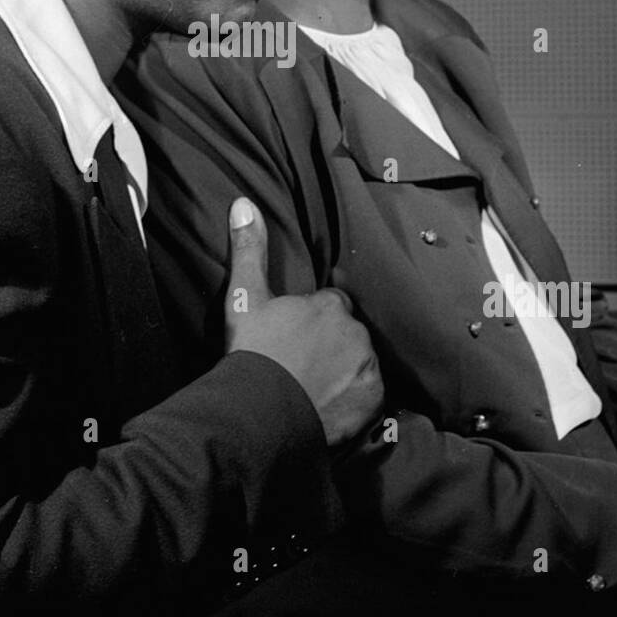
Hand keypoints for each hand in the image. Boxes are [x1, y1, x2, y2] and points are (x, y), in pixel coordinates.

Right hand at [224, 196, 383, 445]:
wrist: (260, 413)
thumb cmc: (252, 353)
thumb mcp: (244, 298)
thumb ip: (249, 249)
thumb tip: (244, 203)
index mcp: (330, 306)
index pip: (330, 305)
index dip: (312, 320)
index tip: (293, 336)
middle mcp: (356, 332)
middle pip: (347, 333)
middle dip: (331, 344)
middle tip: (301, 363)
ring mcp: (367, 368)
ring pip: (360, 362)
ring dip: (344, 370)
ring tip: (314, 387)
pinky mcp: (372, 400)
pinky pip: (369, 393)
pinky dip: (354, 397)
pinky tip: (328, 404)